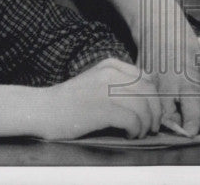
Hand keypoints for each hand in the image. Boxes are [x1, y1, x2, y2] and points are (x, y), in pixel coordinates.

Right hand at [39, 58, 160, 139]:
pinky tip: (130, 135)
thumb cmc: (69, 101)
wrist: (43, 110)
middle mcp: (111, 73)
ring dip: (147, 124)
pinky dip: (136, 130)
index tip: (153, 111)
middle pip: (148, 91)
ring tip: (140, 133)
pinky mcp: (103, 108)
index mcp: (111, 65)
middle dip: (155, 111)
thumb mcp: (96, 81)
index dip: (154, 97)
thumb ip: (118, 82)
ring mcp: (107, 90)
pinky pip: (133, 120)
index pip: (146, 78)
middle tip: (153, 127)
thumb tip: (147, 98)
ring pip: (144, 107)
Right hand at [140, 18, 199, 135]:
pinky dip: (149, 103)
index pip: (192, 116)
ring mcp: (151, 83)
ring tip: (167, 106)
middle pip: (170, 120)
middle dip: (175, 124)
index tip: (192, 131)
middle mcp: (168, 84)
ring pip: (155, 113)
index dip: (193, 129)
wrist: (159, 23)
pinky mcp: (137, 81)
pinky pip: (143, 100)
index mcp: (189, 81)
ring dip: (161, 115)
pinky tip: (154, 95)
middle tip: (180, 118)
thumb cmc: (184, 45)